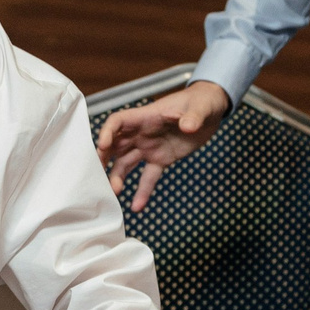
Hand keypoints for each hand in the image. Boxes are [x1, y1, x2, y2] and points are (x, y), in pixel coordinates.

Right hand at [96, 81, 231, 211]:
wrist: (211, 112)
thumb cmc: (201, 102)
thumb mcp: (200, 107)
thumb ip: (193, 116)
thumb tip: (188, 126)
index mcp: (146, 117)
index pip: (119, 122)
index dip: (108, 132)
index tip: (103, 146)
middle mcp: (142, 133)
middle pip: (115, 146)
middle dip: (104, 159)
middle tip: (98, 175)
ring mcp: (150, 148)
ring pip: (126, 164)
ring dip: (118, 177)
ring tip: (114, 194)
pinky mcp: (161, 160)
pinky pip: (148, 177)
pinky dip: (143, 192)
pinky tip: (137, 207)